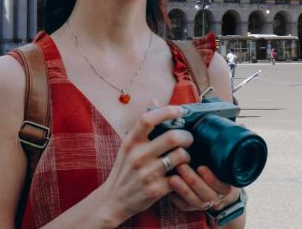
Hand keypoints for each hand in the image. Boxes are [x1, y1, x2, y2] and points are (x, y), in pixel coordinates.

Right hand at [94, 105, 192, 223]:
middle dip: (187, 136)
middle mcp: (138, 156)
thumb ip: (142, 126)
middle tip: (188, 139)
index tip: (180, 110)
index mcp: (130, 142)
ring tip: (184, 157)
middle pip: (173, 137)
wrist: (113, 201)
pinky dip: (184, 173)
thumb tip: (155, 101)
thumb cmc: (124, 170)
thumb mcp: (127, 146)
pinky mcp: (156, 189)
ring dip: (187, 155)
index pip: (149, 119)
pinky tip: (181, 173)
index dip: (167, 111)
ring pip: (180, 156)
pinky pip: (179, 176)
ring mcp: (147, 173)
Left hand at [168, 164, 237, 212]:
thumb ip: (215, 159)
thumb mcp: (221, 166)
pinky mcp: (191, 207)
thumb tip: (204, 141)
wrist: (217, 191)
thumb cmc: (217, 172)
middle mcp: (216, 197)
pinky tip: (168, 189)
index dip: (212, 178)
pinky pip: (184, 206)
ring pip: (195, 201)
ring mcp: (204, 204)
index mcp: (225, 186)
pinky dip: (176, 198)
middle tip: (181, 167)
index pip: (221, 185)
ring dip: (183, 189)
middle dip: (193, 181)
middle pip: (206, 194)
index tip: (201, 167)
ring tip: (172, 178)